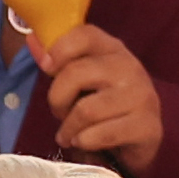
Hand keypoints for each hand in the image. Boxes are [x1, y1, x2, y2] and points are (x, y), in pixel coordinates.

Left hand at [31, 23, 162, 172]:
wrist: (140, 141)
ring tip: (69, 135)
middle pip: (76, 74)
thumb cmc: (104, 108)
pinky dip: (84, 142)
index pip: (84, 35)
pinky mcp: (146, 127)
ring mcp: (141, 97)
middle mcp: (130, 68)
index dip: (59, 49)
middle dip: (58, 99)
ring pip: (86, 110)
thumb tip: (32, 39)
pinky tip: (83, 143)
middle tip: (59, 113)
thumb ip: (59, 63)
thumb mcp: (83, 81)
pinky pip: (101, 135)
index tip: (47, 68)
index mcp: (114, 50)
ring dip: (69, 128)